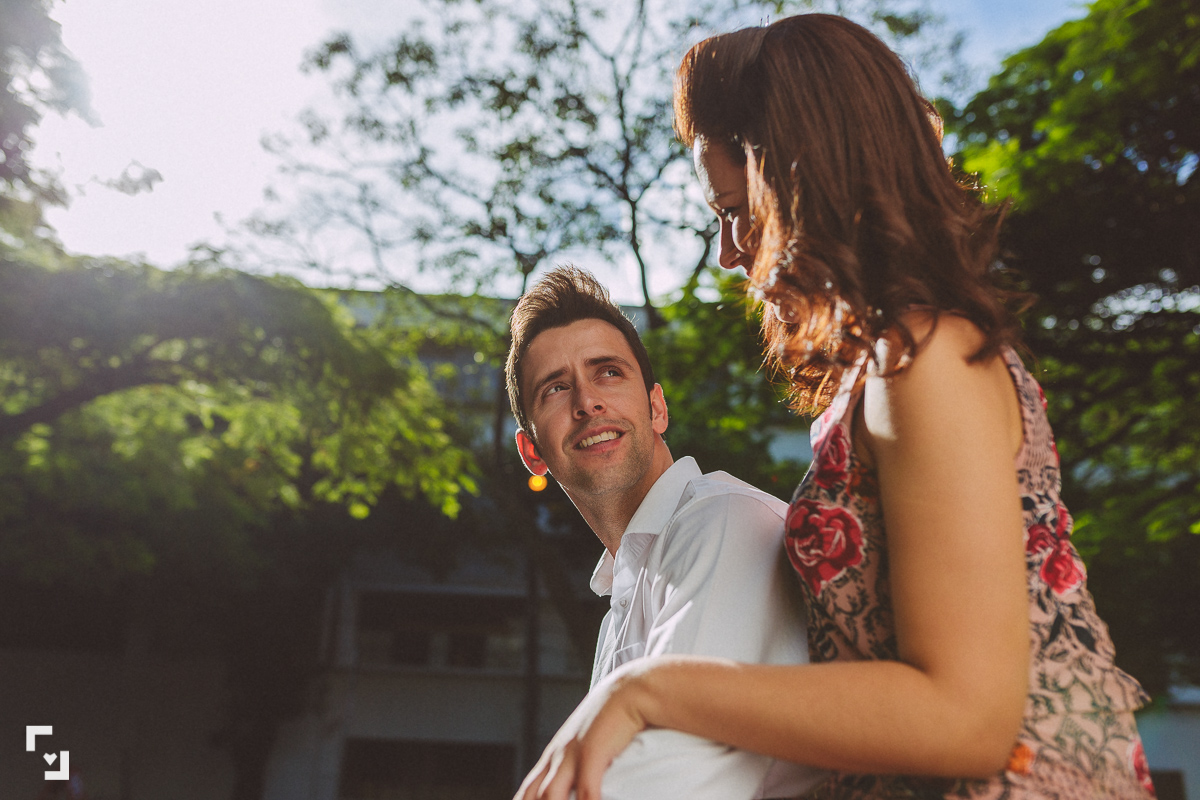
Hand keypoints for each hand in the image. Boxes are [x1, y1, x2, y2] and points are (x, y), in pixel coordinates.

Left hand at [516, 663, 651, 799]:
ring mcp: (571, 755)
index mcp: (553, 758)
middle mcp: (556, 758)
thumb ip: (579, 765)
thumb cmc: (612, 721)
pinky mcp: (591, 753)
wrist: (628, 691)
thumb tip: (581, 788)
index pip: (526, 793)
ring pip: (549, 798)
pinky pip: (585, 791)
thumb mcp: (589, 744)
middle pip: (532, 798)